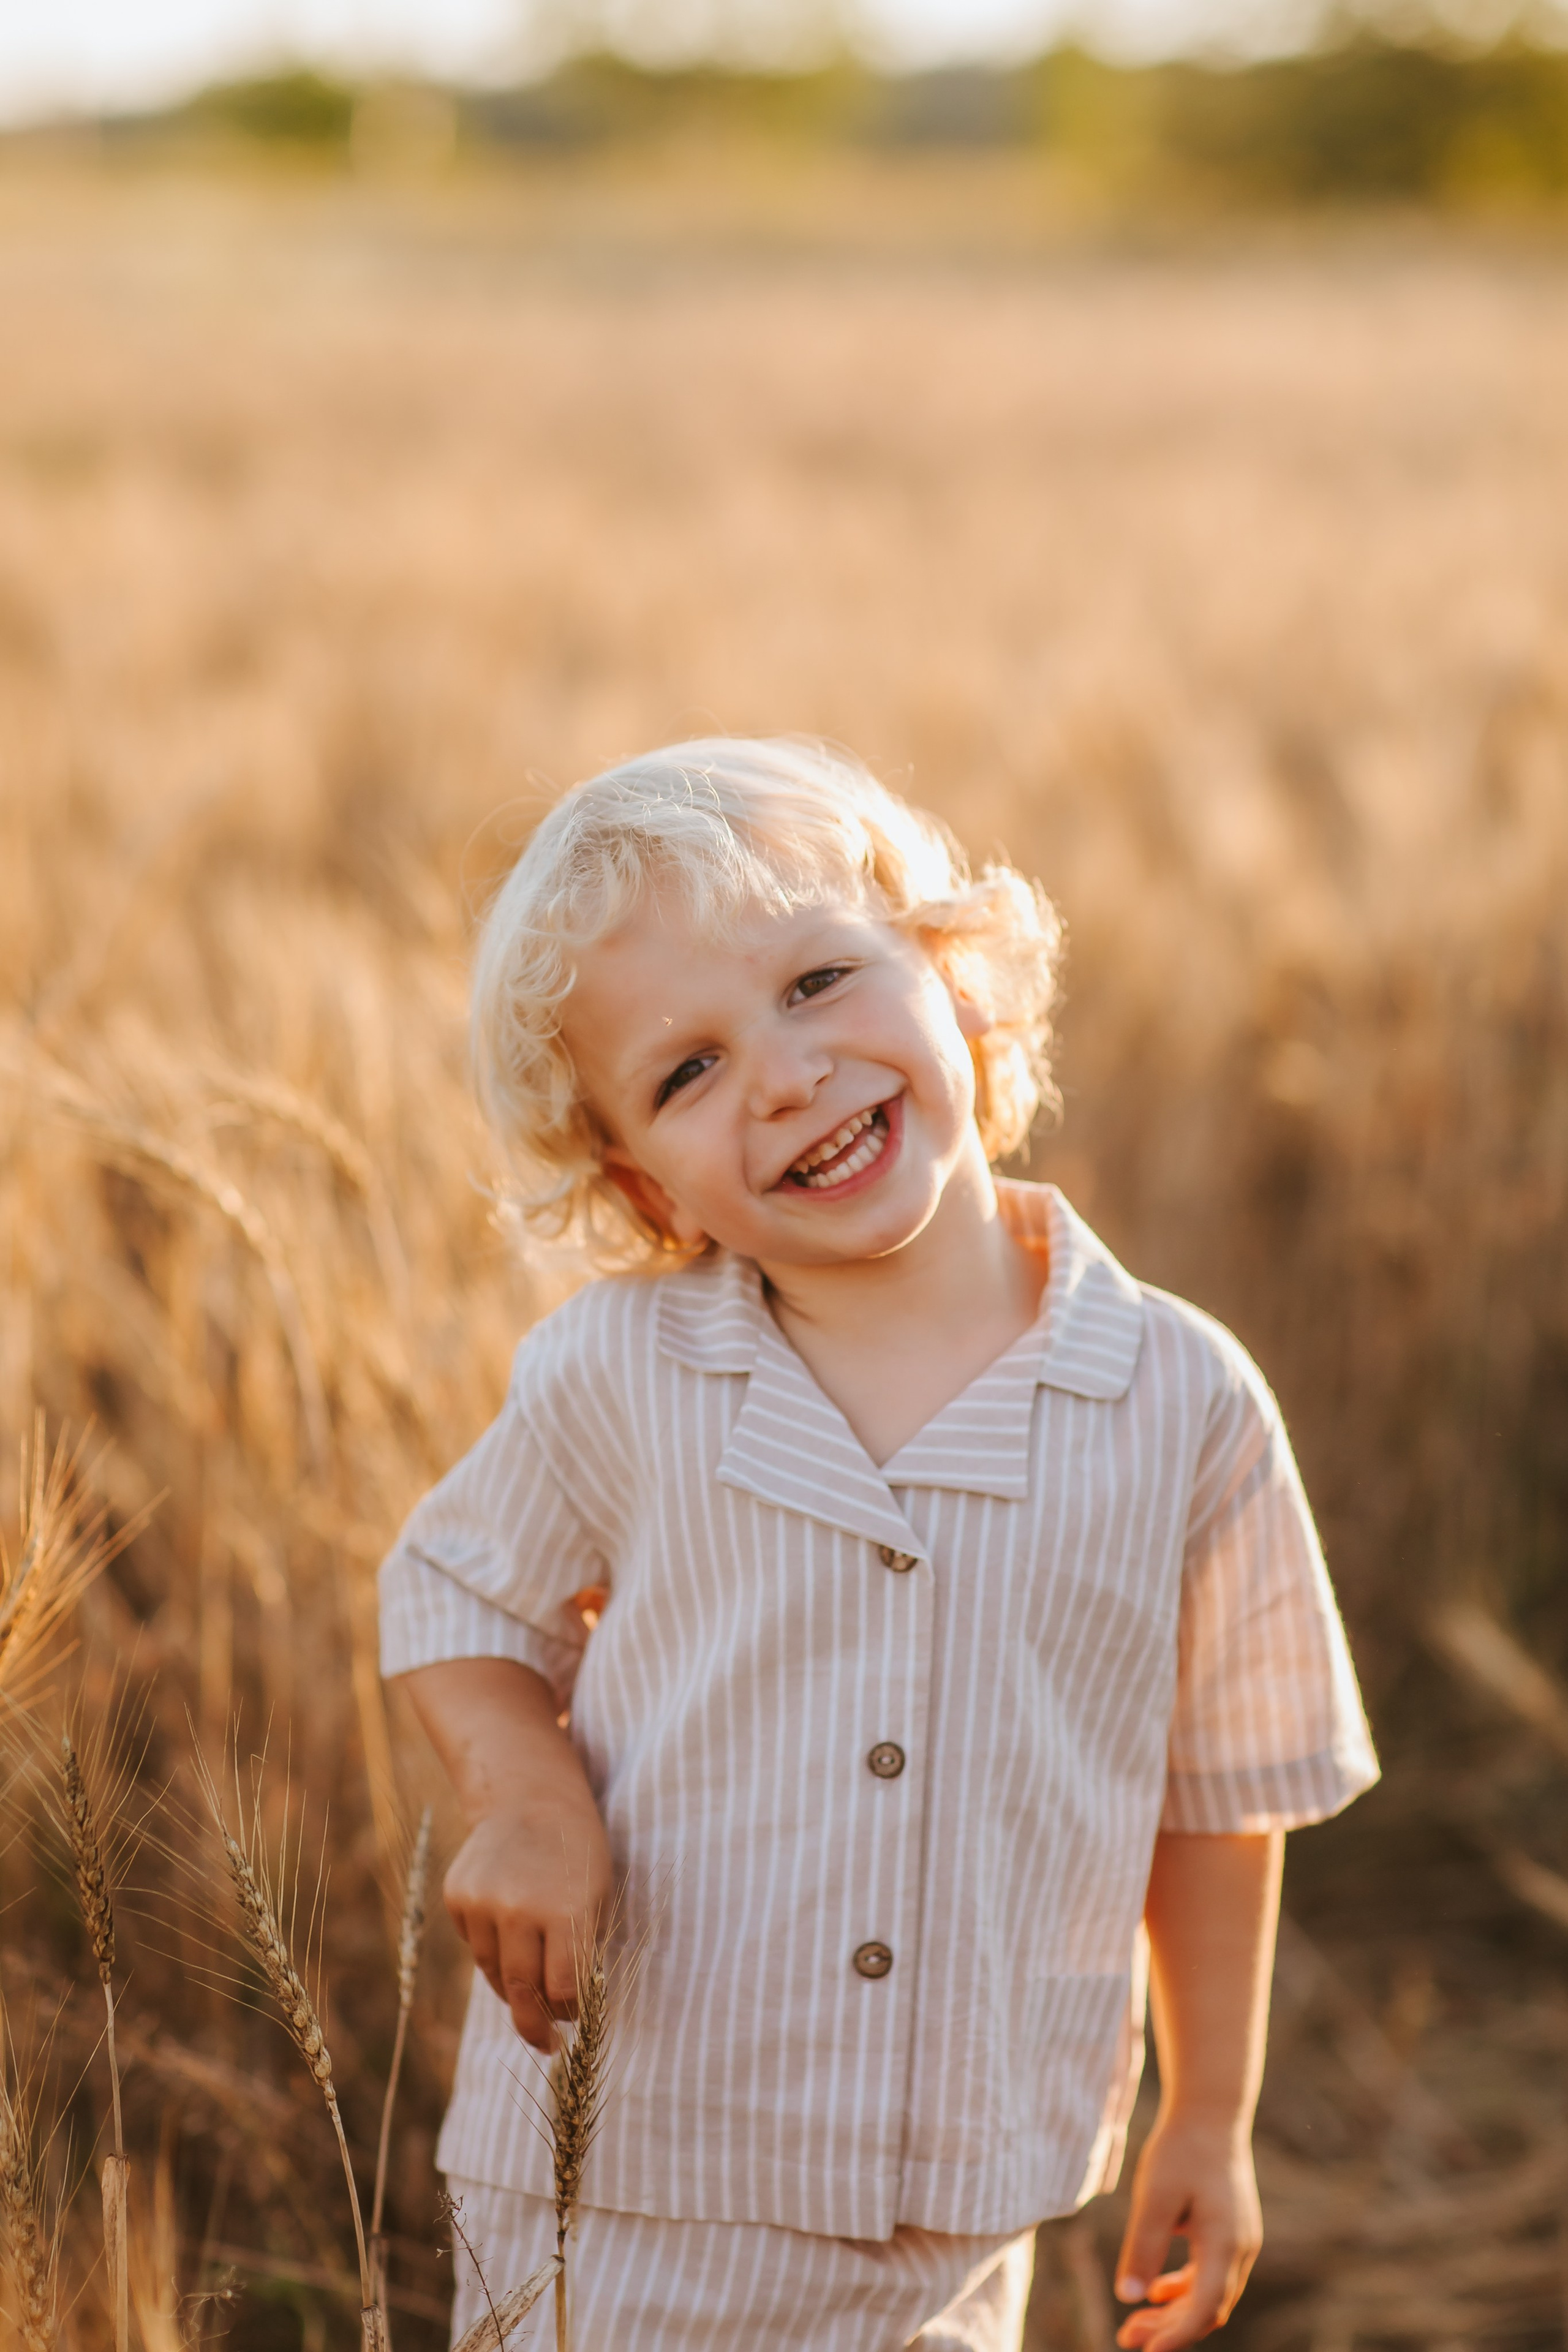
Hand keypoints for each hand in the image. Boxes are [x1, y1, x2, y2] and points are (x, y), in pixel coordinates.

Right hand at [443, 1793, 613, 2050]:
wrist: (529, 1799)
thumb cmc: (577, 1854)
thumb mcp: (598, 1897)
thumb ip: (582, 1952)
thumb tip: (564, 2010)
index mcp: (566, 1909)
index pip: (560, 1989)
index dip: (567, 2012)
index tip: (571, 2020)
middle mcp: (518, 1908)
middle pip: (520, 1990)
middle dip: (534, 2024)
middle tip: (546, 2042)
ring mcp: (481, 1902)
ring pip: (493, 1972)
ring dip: (512, 1988)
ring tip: (529, 1986)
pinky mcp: (457, 1897)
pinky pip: (475, 1946)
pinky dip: (492, 1951)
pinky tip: (508, 1932)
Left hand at [1112, 2115, 1261, 2349]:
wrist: (1209, 2112)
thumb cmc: (1181, 2149)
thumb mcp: (1155, 2196)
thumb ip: (1144, 2247)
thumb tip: (1128, 2296)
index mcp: (1225, 2243)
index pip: (1203, 2309)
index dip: (1175, 2336)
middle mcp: (1240, 2249)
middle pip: (1207, 2309)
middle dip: (1169, 2330)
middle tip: (1125, 2336)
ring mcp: (1239, 2241)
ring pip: (1209, 2294)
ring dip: (1175, 2312)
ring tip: (1134, 2322)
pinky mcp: (1231, 2231)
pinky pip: (1210, 2275)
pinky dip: (1184, 2289)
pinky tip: (1155, 2291)